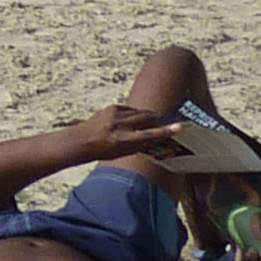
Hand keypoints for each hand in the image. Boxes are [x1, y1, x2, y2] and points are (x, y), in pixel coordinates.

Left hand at [62, 104, 181, 165]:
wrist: (81, 140)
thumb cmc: (104, 151)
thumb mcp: (123, 152)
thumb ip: (140, 144)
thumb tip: (158, 137)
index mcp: (123, 140)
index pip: (148, 135)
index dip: (165, 132)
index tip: (179, 127)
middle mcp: (120, 125)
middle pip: (147, 119)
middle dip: (158, 121)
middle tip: (167, 124)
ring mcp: (115, 114)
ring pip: (141, 113)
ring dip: (148, 117)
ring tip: (153, 122)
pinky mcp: (113, 107)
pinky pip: (131, 110)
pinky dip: (136, 115)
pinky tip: (135, 120)